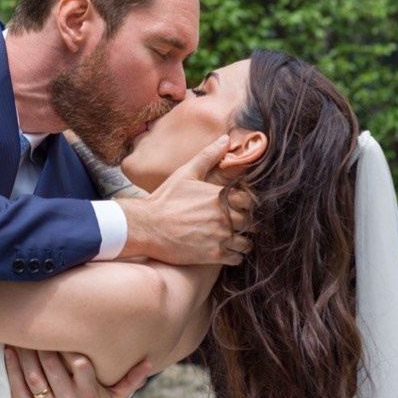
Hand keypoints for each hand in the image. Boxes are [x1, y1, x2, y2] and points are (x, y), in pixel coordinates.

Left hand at [5, 343, 153, 397]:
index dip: (70, 347)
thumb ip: (130, 380)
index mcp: (89, 396)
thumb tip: (149, 362)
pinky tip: (10, 351)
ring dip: (26, 353)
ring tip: (21, 333)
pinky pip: (20, 390)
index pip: (80, 367)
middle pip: (53, 369)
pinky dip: (13, 369)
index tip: (63, 329)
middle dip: (42, 345)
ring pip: (35, 378)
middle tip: (35, 324)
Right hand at [120, 134, 252, 267]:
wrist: (147, 226)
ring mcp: (220, 237)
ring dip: (241, 240)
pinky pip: (237, 258)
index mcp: (221, 196)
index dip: (245, 204)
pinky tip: (225, 250)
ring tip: (231, 238)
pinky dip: (234, 255)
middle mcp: (225, 217)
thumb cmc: (165, 199)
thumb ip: (208, 156)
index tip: (237, 206)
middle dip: (244, 222)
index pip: (250, 201)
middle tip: (234, 223)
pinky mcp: (214, 255)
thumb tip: (225, 139)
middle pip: (250, 222)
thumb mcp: (185, 173)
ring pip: (246, 243)